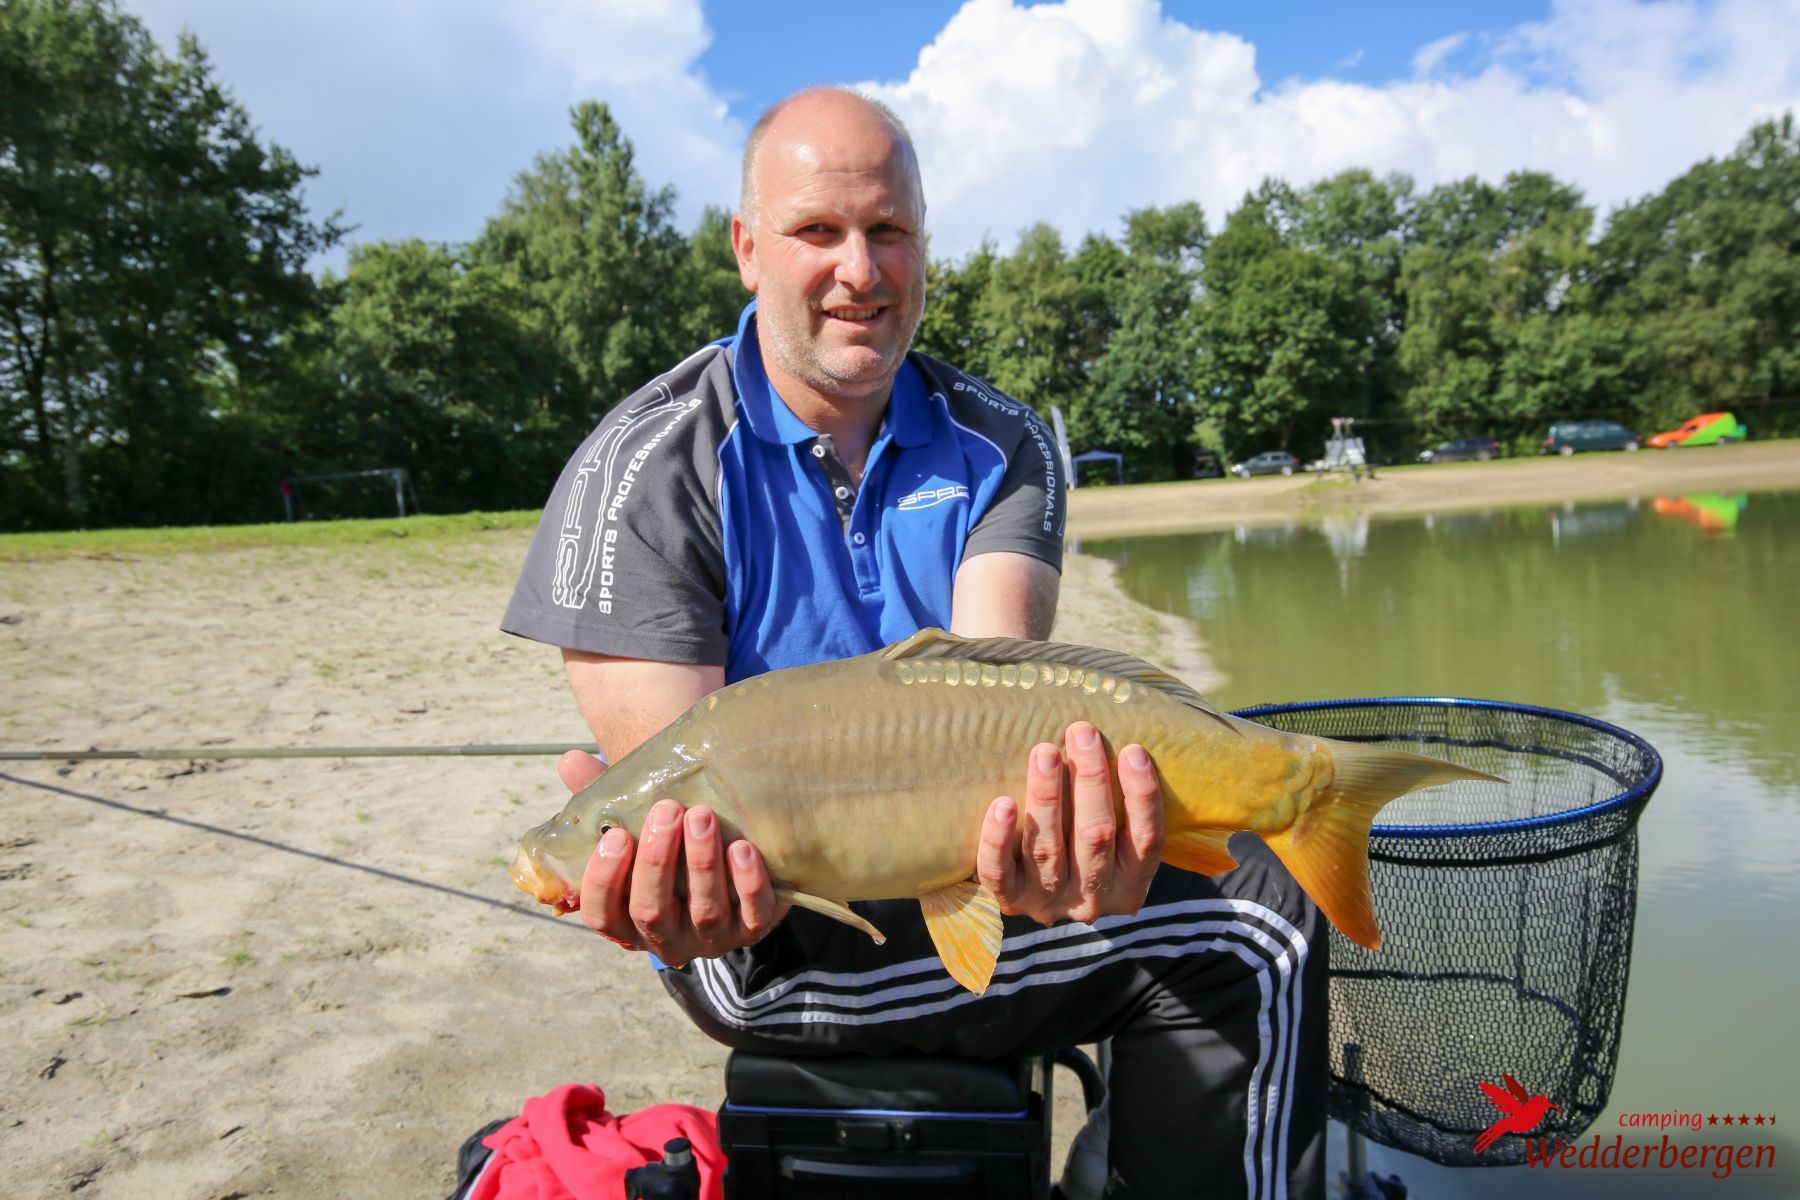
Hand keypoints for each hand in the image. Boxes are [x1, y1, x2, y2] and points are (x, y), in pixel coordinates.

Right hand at [556, 750, 784, 965]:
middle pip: (651, 911)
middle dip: (657, 860)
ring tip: (702, 815)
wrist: (738, 864)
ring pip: (703, 911)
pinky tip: (742, 848)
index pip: (601, 915)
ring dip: (701, 863)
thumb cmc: (673, 845)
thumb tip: (570, 760)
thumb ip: (603, 800)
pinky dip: (747, 883)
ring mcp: (711, 938)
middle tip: (667, 810)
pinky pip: (753, 915)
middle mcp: (666, 939)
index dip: (603, 880)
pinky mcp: (754, 930)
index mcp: (628, 921)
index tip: (615, 836)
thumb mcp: (638, 827)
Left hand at [975, 723, 1163, 925]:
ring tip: (1044, 753)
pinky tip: (1002, 804)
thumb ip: (1117, 804)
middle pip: (1096, 836)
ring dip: (1047, 797)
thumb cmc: (1080, 848)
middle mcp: (1092, 898)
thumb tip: (1115, 739)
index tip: (1133, 750)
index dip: (1142, 796)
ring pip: (1047, 848)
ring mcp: (1047, 901)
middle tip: (1082, 732)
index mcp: (1129, 884)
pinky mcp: (1009, 900)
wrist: (1035, 900)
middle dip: (1091, 780)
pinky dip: (998, 839)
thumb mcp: (1113, 841)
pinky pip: (999, 872)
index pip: (1146, 841)